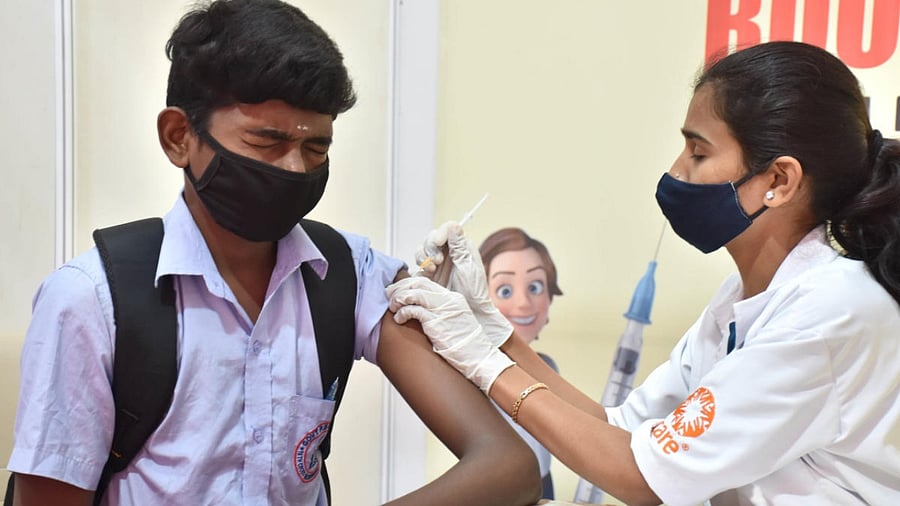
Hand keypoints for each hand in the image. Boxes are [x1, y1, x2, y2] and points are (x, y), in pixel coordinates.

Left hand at [387, 276, 514, 392]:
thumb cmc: (468, 345)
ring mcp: (442, 310)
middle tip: (389, 295)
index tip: (397, 291)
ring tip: (393, 307)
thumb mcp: (456, 322)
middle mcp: (448, 300)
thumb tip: (420, 310)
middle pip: (417, 283)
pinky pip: (412, 310)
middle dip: (399, 287)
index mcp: (453, 298)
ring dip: (398, 299)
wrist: (480, 358)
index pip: (426, 282)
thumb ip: (441, 312)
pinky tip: (399, 319)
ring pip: (413, 293)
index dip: (408, 284)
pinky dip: (401, 313)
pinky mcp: (436, 322)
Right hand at [415, 221, 513, 346]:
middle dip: (430, 247)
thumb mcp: (469, 266)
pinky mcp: (428, 275)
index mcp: (461, 247)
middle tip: (437, 262)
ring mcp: (437, 264)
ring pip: (422, 250)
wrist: (471, 312)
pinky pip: (417, 264)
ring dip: (424, 256)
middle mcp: (448, 253)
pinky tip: (427, 273)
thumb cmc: (475, 291)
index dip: (439, 234)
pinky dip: (419, 265)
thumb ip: (459, 246)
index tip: (438, 242)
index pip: (446, 230)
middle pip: (431, 238)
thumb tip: (453, 225)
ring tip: (432, 268)